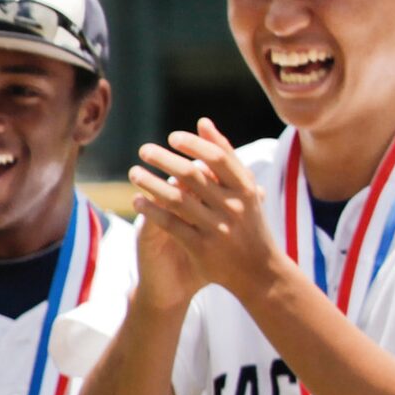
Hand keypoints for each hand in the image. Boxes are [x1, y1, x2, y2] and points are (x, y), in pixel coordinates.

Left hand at [129, 120, 277, 300]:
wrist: (260, 272)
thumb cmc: (249, 222)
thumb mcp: (244, 189)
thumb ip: (225, 156)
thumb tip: (202, 121)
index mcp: (247, 189)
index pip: (218, 158)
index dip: (194, 145)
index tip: (173, 137)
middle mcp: (234, 206)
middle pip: (194, 175)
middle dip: (165, 160)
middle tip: (144, 149)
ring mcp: (218, 228)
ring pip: (178, 199)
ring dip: (151, 183)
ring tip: (133, 172)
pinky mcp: (202, 248)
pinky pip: (171, 225)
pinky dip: (152, 211)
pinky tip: (137, 200)